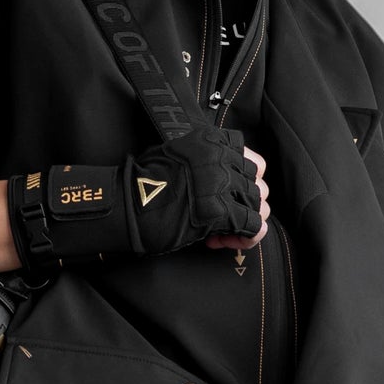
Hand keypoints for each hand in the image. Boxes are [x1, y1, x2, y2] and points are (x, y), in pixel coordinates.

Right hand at [7, 130, 263, 272]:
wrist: (127, 205)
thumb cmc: (144, 184)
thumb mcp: (177, 157)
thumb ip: (205, 164)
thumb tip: (227, 188)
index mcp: (211, 141)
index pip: (251, 161)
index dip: (242, 182)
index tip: (226, 196)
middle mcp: (220, 158)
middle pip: (256, 184)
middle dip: (244, 204)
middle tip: (223, 220)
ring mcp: (221, 184)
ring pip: (257, 205)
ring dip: (244, 222)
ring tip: (223, 233)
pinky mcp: (219, 211)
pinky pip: (251, 226)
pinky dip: (245, 238)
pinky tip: (225, 242)